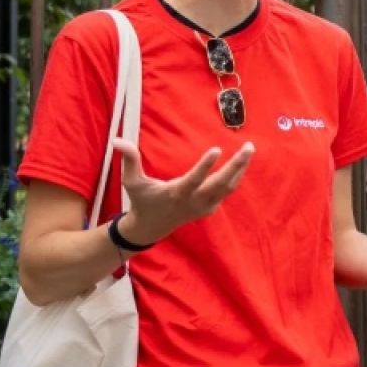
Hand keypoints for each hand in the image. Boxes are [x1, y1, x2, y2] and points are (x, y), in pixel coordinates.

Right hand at [116, 138, 254, 245]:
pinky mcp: (209, 208)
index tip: (217, 149)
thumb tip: (117, 140)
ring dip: (240, 169)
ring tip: (249, 150)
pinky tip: (242, 163)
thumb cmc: (141, 200)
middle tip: (249, 147)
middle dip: (236, 165)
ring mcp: (204, 206)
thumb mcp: (132, 181)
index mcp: (176, 194)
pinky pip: (226, 192)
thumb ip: (129, 160)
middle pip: (220, 184)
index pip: (194, 180)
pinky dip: (235, 177)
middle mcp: (194, 201)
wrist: (151, 227)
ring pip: (228, 188)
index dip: (205, 166)